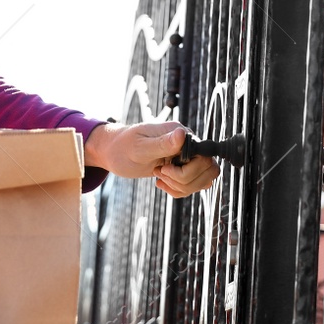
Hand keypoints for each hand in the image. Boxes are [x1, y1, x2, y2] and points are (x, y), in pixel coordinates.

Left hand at [84, 121, 219, 198]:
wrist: (114, 153)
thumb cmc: (123, 146)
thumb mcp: (140, 146)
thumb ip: (163, 143)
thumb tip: (182, 134)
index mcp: (180, 133)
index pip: (204, 156)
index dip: (187, 170)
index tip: (164, 169)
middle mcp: (187, 144)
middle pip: (208, 169)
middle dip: (184, 180)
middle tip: (160, 174)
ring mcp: (186, 157)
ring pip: (204, 180)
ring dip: (182, 187)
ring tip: (160, 178)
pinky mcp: (182, 168)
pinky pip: (193, 186)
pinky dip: (179, 191)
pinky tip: (162, 184)